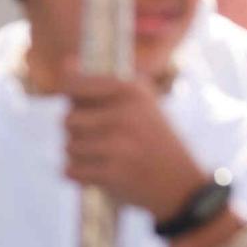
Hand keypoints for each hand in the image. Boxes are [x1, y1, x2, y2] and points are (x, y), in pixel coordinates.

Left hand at [60, 70, 207, 223]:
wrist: (180, 184)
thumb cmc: (154, 139)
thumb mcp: (141, 102)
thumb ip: (102, 83)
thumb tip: (66, 62)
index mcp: (131, 90)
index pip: (74, 85)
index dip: (69, 97)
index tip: (80, 107)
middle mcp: (124, 114)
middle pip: (68, 120)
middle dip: (77, 132)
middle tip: (100, 139)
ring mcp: (118, 145)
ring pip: (68, 147)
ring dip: (78, 155)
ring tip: (103, 157)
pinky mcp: (112, 173)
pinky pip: (70, 170)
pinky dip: (79, 175)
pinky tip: (98, 173)